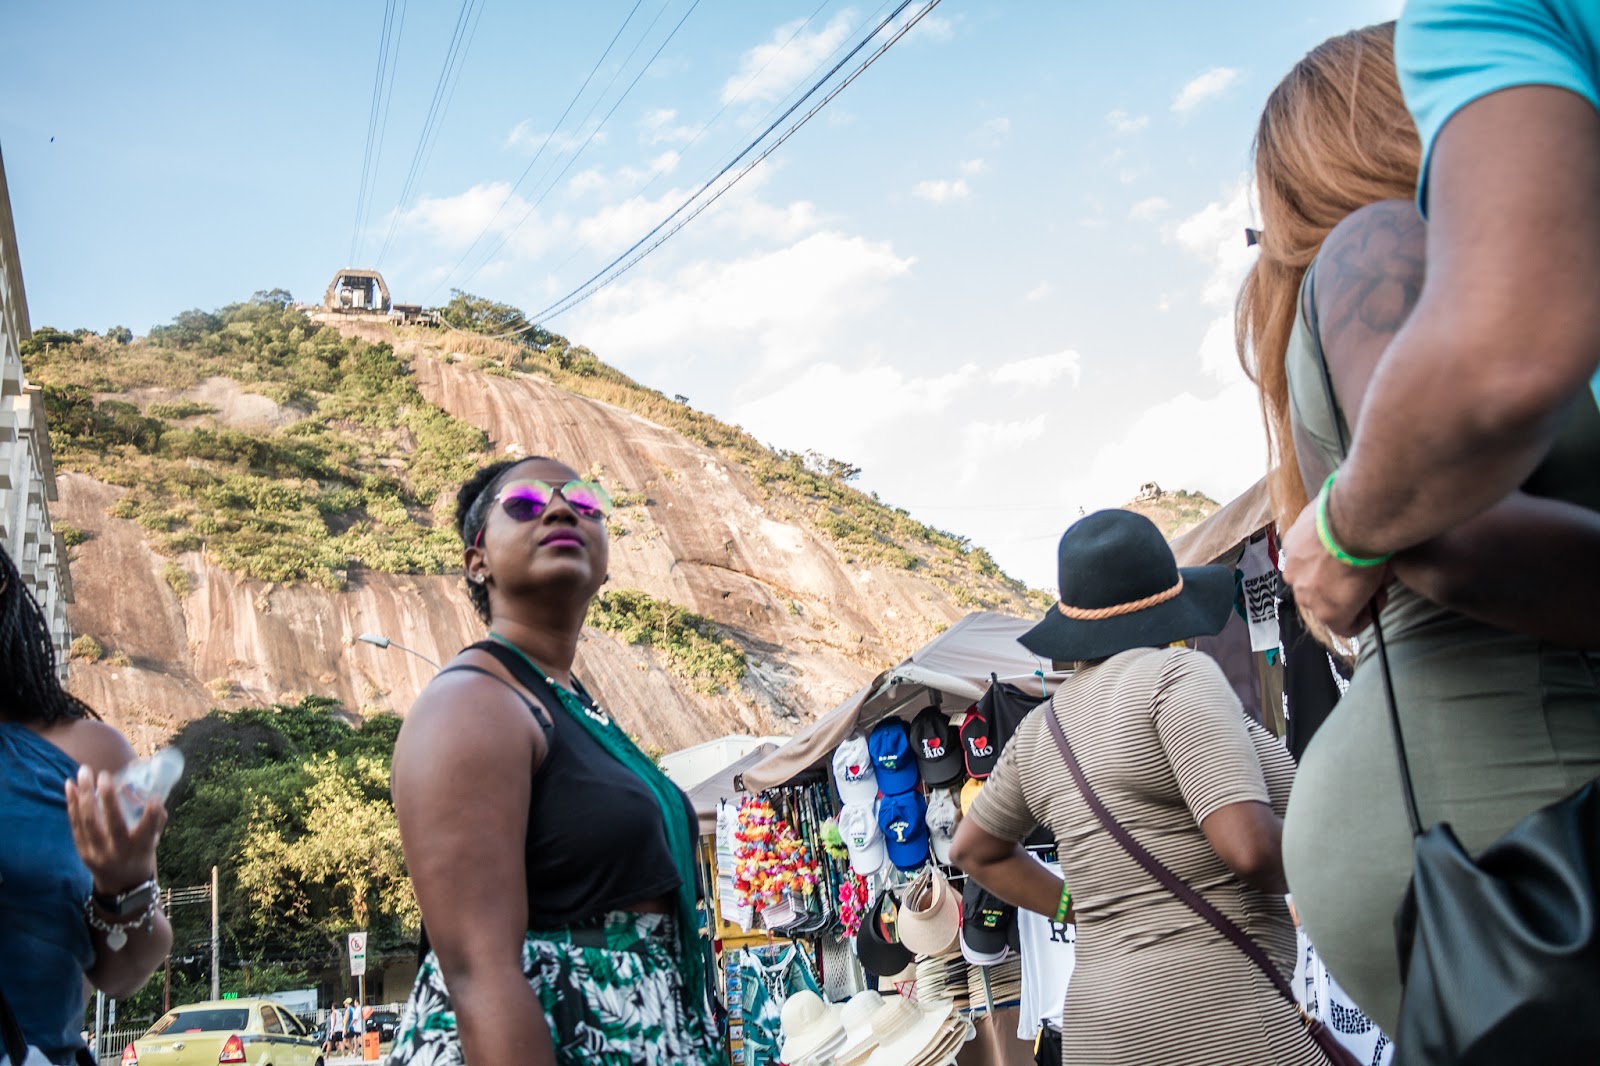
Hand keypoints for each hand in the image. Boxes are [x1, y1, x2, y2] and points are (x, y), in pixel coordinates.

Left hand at [66, 765, 166, 894]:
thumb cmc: (141, 853)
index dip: (152, 815)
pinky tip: (69, 785)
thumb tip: (152, 791)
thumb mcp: (154, 840)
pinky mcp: (82, 850)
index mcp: (141, 848)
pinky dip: (72, 803)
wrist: (121, 884)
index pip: (148, 830)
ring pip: (89, 821)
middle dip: (107, 797)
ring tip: (84, 772)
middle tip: (104, 775)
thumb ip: (155, 819)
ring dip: (85, 794)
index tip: (155, 798)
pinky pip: (75, 824)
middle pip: (112, 823)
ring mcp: (98, 851)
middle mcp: (119, 850)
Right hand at [1280, 502, 1389, 636]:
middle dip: (1338, 590)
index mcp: (1330, 614)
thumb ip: (1369, 591)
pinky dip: (1312, 548)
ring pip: (1307, 576)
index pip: (1346, 627)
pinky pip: (1300, 553)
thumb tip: (1373, 584)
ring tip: (1339, 551)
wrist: (1352, 523)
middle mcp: (1306, 598)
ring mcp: (1293, 572)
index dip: (1363, 614)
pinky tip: (1328, 535)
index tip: (1373, 599)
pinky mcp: (1288, 547)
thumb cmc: (1369, 556)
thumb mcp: (1379, 582)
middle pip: (1322, 600)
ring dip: (1321, 569)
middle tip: (1357, 573)